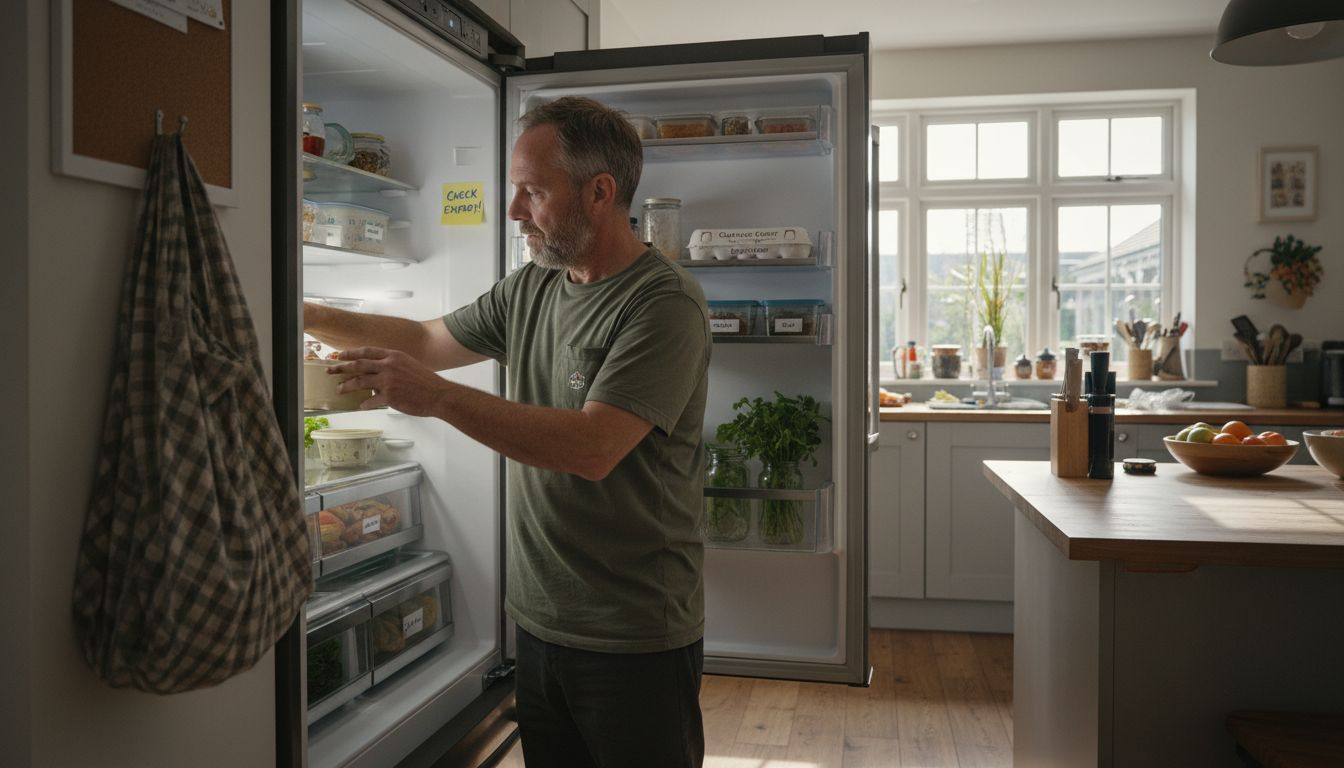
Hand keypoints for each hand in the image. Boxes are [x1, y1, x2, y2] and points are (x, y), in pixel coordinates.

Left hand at [327, 347, 448, 416]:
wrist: (438, 394)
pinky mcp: (389, 396)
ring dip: (347, 386)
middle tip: (330, 371)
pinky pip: (371, 401)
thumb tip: (376, 372)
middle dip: (341, 368)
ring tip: (339, 389)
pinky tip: (361, 406)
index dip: (351, 353)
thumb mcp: (408, 365)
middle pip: (358, 365)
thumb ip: (392, 365)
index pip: (366, 351)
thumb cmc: (426, 381)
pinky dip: (364, 404)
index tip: (340, 355)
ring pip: (360, 382)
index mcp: (393, 356)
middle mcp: (388, 366)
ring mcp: (388, 381)